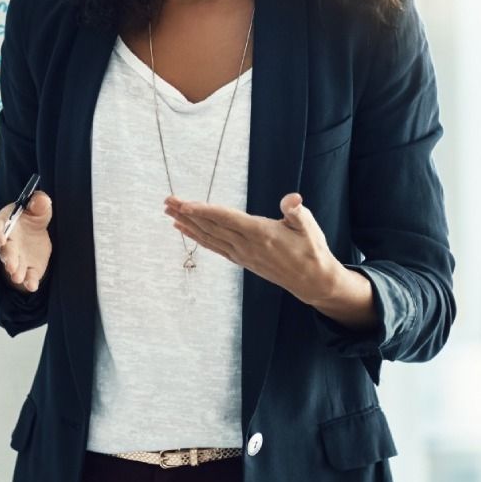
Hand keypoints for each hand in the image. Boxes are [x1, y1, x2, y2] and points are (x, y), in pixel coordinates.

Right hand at [0, 190, 52, 293]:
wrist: (36, 233)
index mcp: (5, 224)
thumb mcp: (37, 207)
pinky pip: (28, 276)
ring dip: (15, 272)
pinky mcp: (29, 269)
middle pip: (4, 251)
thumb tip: (41, 200)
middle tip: (11, 266)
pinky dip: (30, 282)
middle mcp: (7, 243)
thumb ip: (39, 203)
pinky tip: (32, 285)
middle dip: (8, 258)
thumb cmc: (30, 217)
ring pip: (14, 266)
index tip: (0, 238)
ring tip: (18, 277)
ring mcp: (17, 258)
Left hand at [163, 191, 376, 327]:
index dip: (204, 211)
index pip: (226, 219)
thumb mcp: (309, 227)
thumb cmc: (312, 250)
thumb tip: (293, 200)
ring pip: (209, 237)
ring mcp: (242, 255)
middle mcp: (247, 245)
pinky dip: (198, 238)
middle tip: (168, 201)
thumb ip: (297, 212)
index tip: (185, 204)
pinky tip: (186, 231)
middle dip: (188, 214)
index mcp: (261, 233)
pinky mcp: (242, 260)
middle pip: (211, 227)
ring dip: (188, 225)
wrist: (312, 281)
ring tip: (170, 213)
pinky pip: (214, 247)